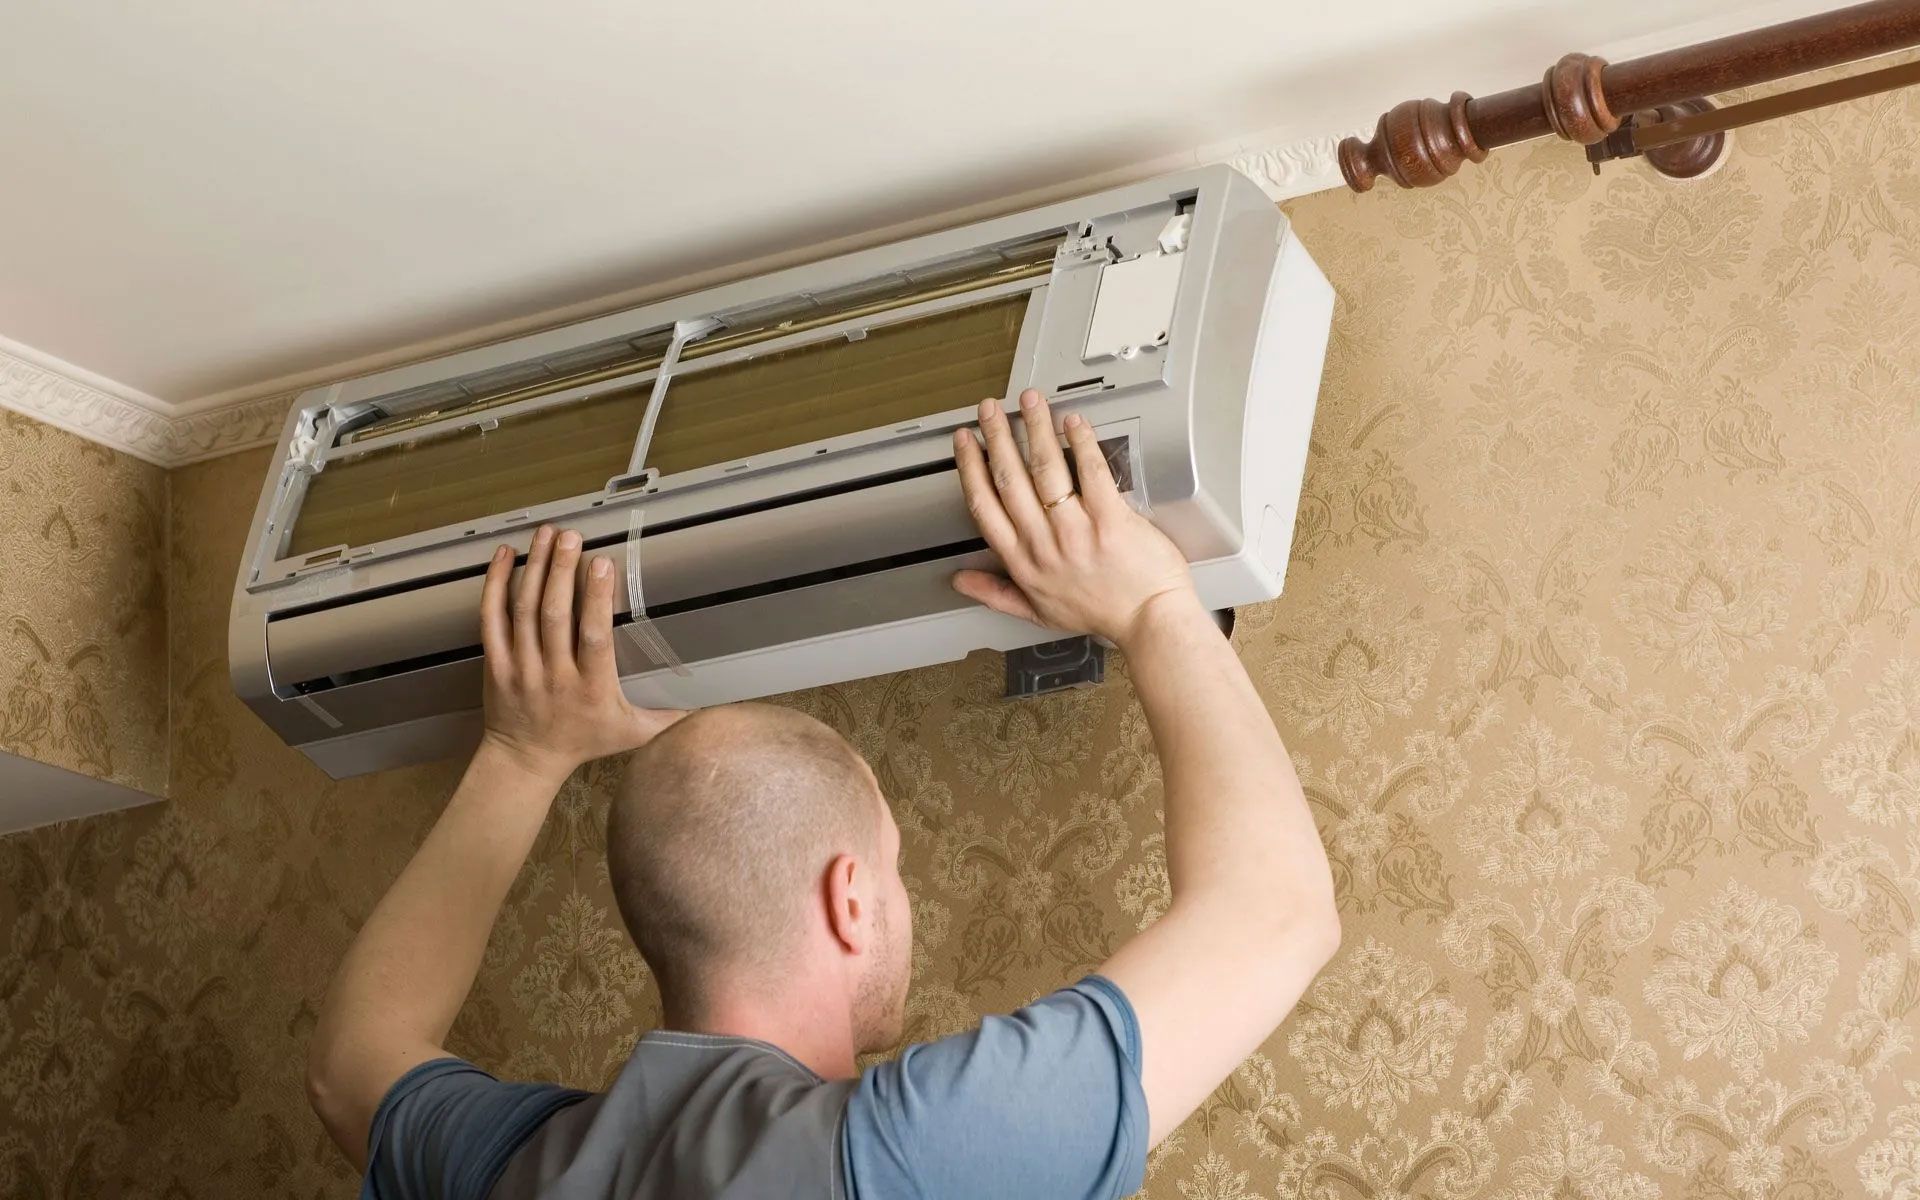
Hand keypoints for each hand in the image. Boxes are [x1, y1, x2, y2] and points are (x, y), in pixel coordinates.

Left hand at [478, 525, 685, 782]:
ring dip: (536, 568)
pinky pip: (492, 619)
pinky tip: (506, 555)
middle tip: (572, 535)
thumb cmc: (583, 742)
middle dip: (562, 571)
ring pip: (525, 611)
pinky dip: (496, 585)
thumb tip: (709, 703)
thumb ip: (668, 717)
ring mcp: (521, 667)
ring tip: (547, 534)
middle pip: (555, 616)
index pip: (594, 637)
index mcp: (591, 687)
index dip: (595, 599)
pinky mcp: (497, 662)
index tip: (602, 564)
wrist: (525, 761)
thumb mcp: (631, 734)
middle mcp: (554, 674)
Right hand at [952, 389, 1199, 646]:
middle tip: (990, 409)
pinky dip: (1081, 443)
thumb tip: (961, 582)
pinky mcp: (1111, 521)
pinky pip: (1091, 472)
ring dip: (1035, 428)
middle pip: (1010, 479)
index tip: (967, 443)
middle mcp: (1045, 545)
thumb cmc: (1101, 615)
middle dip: (997, 437)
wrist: (1149, 623)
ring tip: (1029, 401)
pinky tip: (1073, 421)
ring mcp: (1077, 532)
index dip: (971, 468)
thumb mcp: (1038, 613)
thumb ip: (996, 593)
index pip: (985, 506)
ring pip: (1046, 469)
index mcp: (1024, 562)